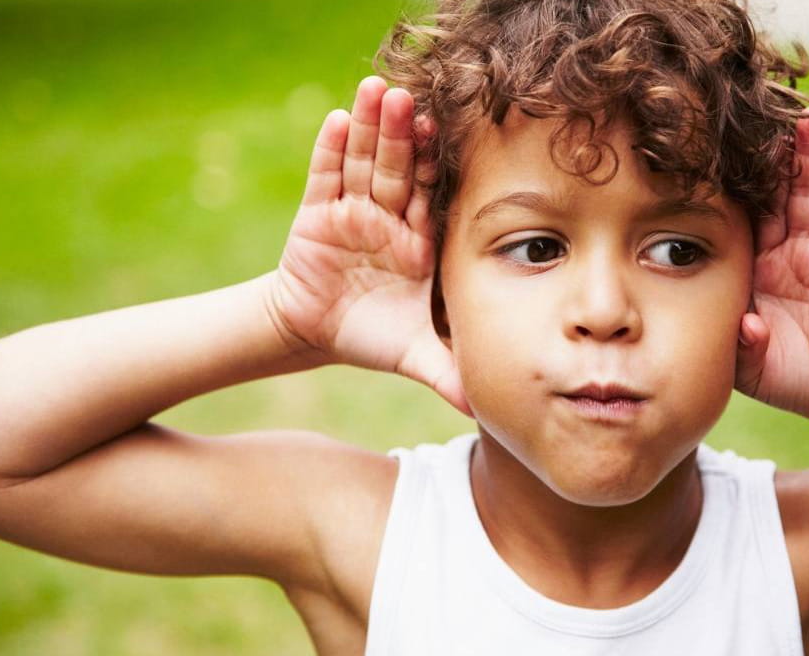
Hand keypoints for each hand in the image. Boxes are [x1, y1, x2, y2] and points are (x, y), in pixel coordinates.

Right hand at [267, 76, 468, 414]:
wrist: (316, 335)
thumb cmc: (373, 336)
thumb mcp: (416, 355)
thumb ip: (451, 373)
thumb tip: (492, 411)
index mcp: (419, 239)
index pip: (432, 194)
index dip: (438, 165)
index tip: (450, 132)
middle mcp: (389, 217)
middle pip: (399, 168)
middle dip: (404, 134)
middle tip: (413, 97)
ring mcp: (352, 211)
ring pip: (363, 162)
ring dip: (369, 127)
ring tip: (376, 90)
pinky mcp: (317, 214)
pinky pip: (324, 177)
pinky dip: (329, 150)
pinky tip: (336, 119)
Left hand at [735, 115, 808, 421]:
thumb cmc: (784, 374)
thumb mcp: (747, 363)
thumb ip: (741, 342)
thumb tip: (747, 324)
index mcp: (762, 262)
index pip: (757, 210)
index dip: (755, 178)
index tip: (745, 140)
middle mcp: (797, 251)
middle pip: (796, 192)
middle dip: (796, 154)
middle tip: (794, 113)